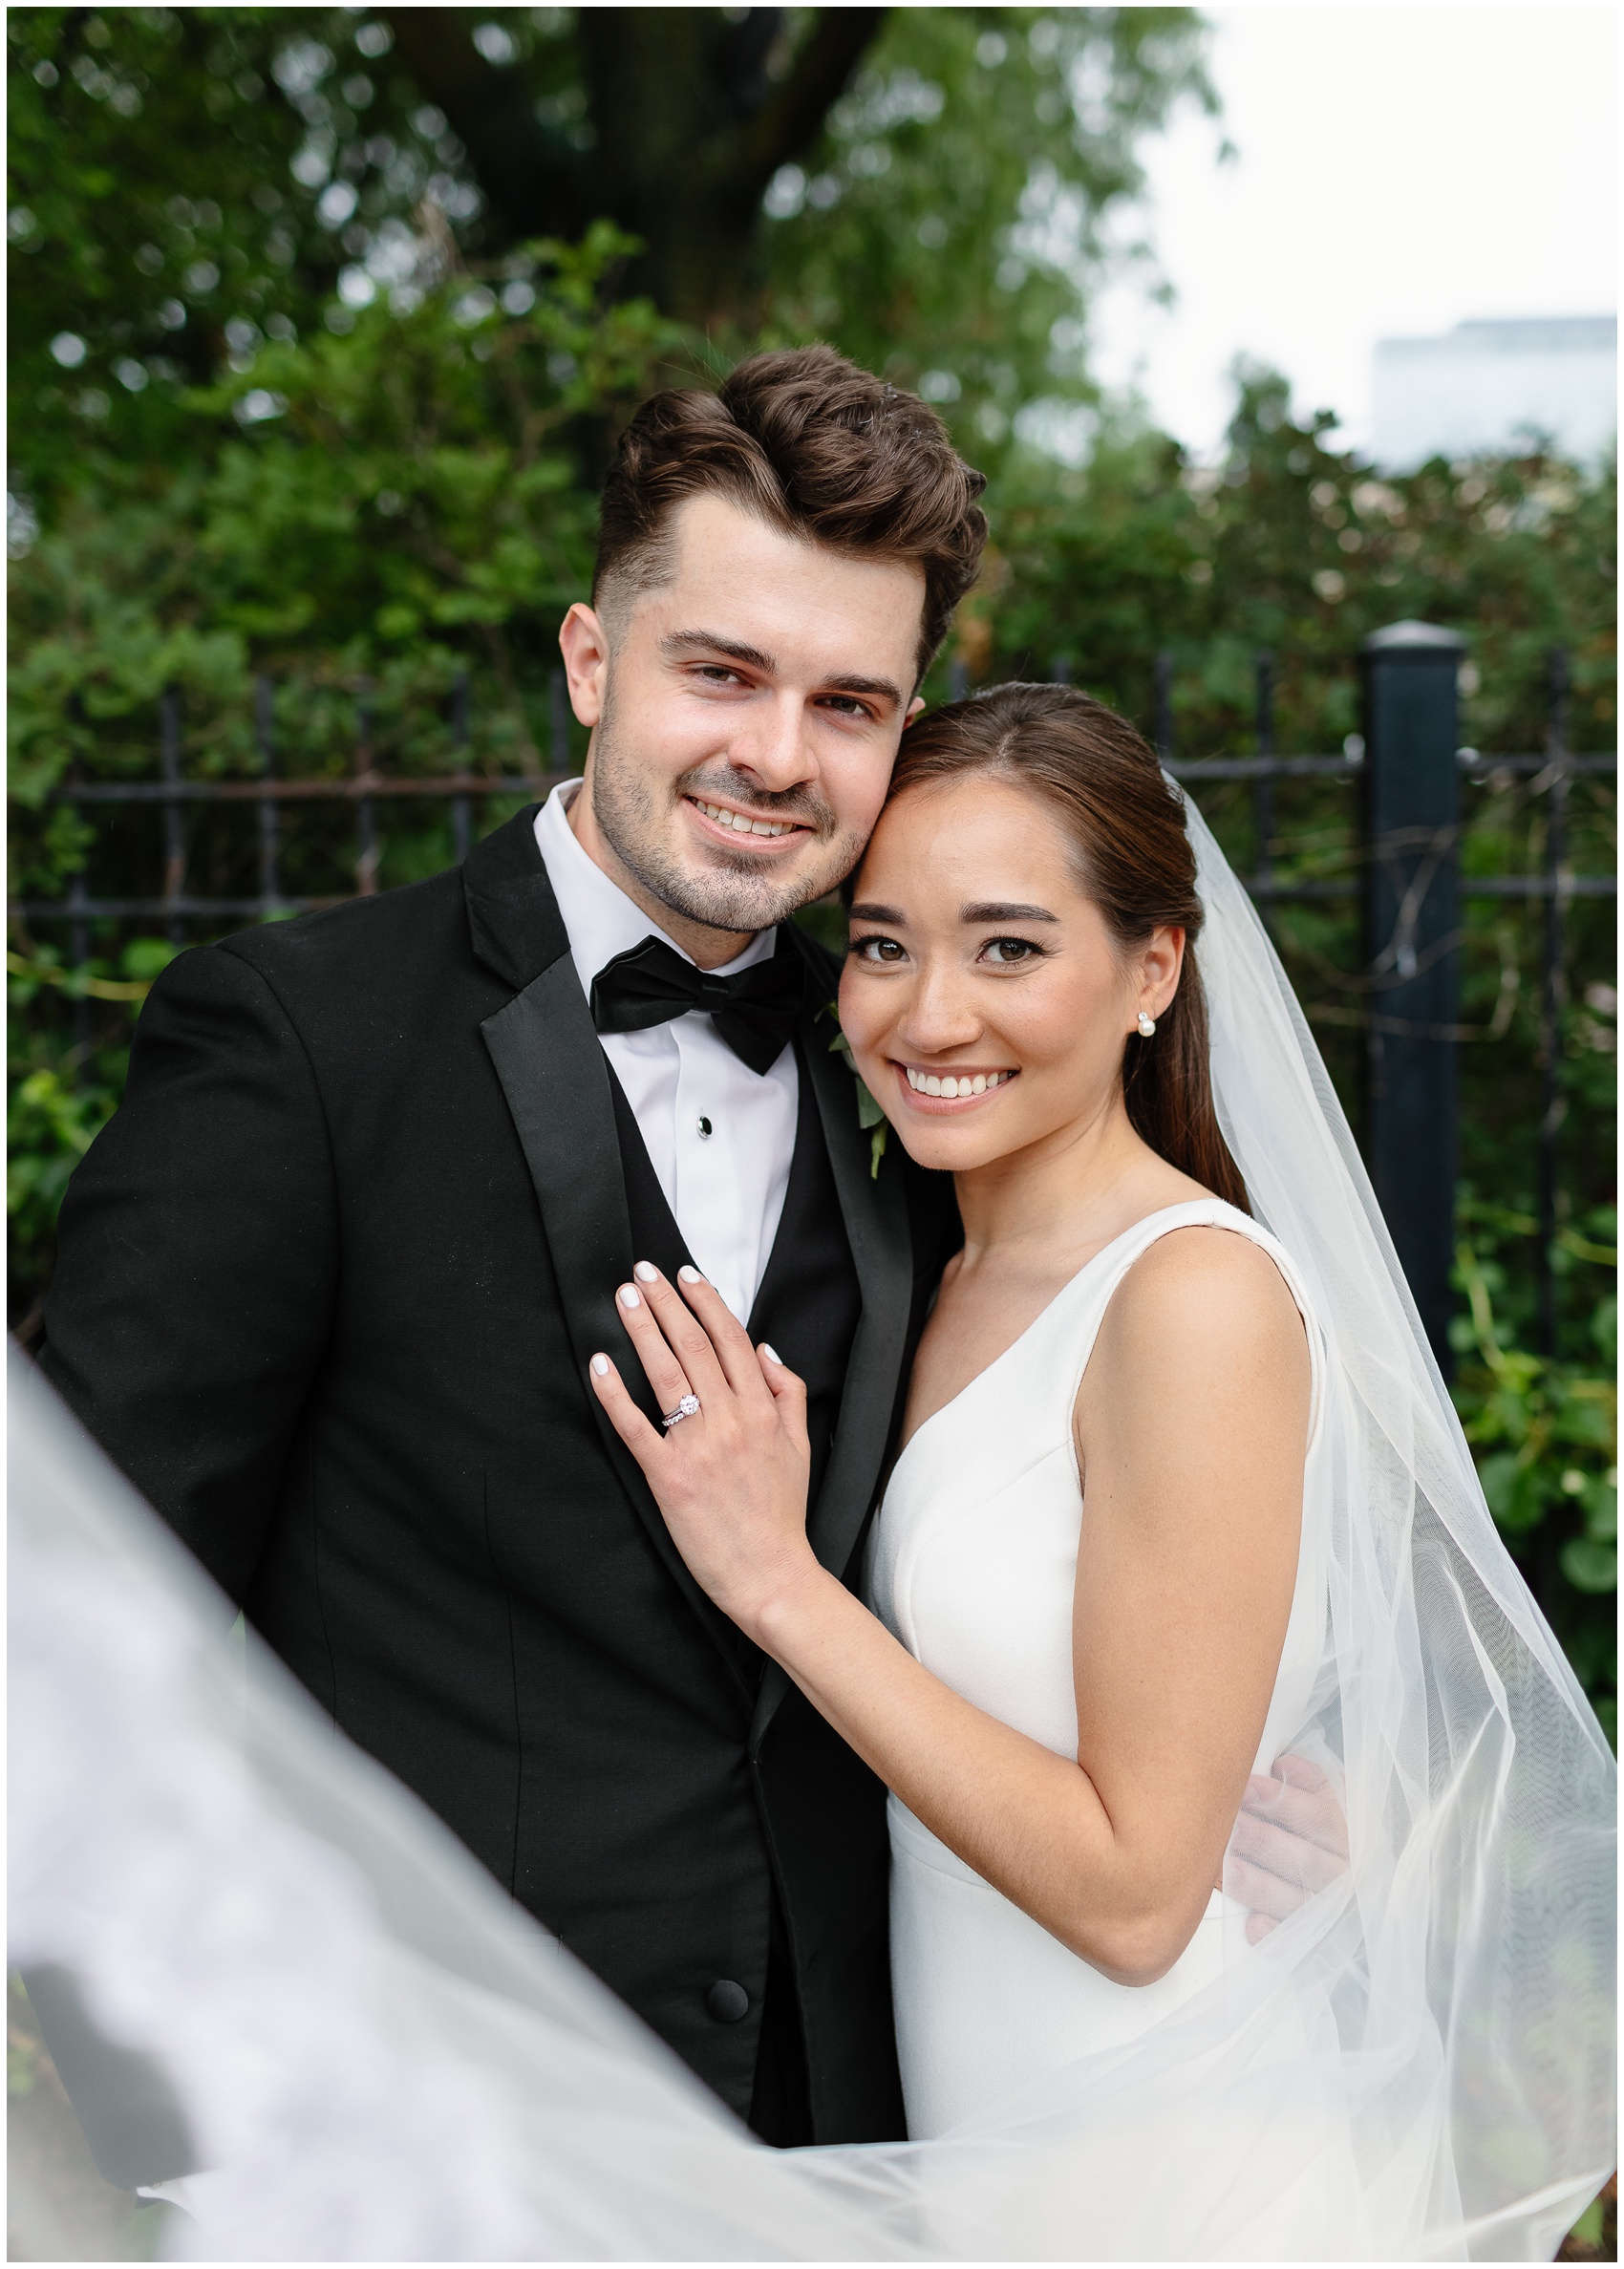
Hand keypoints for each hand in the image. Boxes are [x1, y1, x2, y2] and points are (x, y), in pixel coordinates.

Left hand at [588, 1263, 820, 1637]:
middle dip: (667, 1303)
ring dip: (643, 1331)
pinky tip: (601, 1364)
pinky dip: (616, 1394)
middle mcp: (731, 1421)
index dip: (707, 1301)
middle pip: (694, 1347)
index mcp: (762, 1411)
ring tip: (624, 1299)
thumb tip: (766, 1349)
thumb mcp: (800, 1446)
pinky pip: (637, 1427)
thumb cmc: (782, 1513)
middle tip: (642, 1272)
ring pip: (667, 1375)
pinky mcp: (669, 1478)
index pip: (732, 1339)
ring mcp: (698, 1448)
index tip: (686, 1274)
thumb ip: (787, 1393)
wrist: (771, 1575)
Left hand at [1224, 1752, 1349, 1943]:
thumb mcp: (1336, 1797)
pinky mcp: (1318, 1942)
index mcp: (1352, 1833)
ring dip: (1261, 1886)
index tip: (1246, 1786)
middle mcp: (1345, 1874)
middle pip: (1303, 1858)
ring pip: (1296, 1900)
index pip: (1320, 1815)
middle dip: (1262, 1839)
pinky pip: (1296, 1941)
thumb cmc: (1335, 1831)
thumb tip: (1282, 1763)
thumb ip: (1311, 1780)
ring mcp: (1333, 1911)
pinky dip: (1275, 1933)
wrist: (1375, 1890)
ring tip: (1227, 1869)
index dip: (1282, 1800)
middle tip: (1228, 1824)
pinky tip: (1253, 1924)